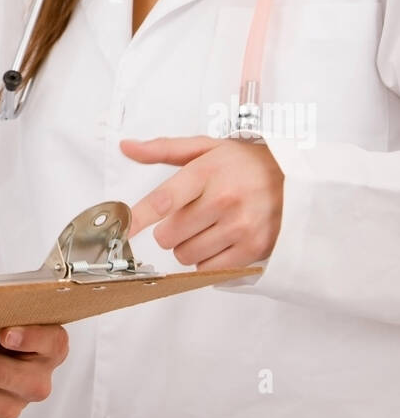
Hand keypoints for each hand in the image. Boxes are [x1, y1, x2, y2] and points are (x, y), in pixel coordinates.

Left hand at [120, 135, 283, 269]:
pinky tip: (219, 241)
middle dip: (171, 229)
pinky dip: (207, 259)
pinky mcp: (253, 249)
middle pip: (169, 235)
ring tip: (208, 227)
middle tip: (189, 215)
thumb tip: (127, 147)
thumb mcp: (205, 147)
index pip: (163, 199)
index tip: (122, 228)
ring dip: (188, 245)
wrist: (294, 178)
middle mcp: (223, 200)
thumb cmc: (244, 162)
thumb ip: (163, 149)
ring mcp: (239, 227)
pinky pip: (208, 270)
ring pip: (185, 255)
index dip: (138, 217)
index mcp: (207, 171)